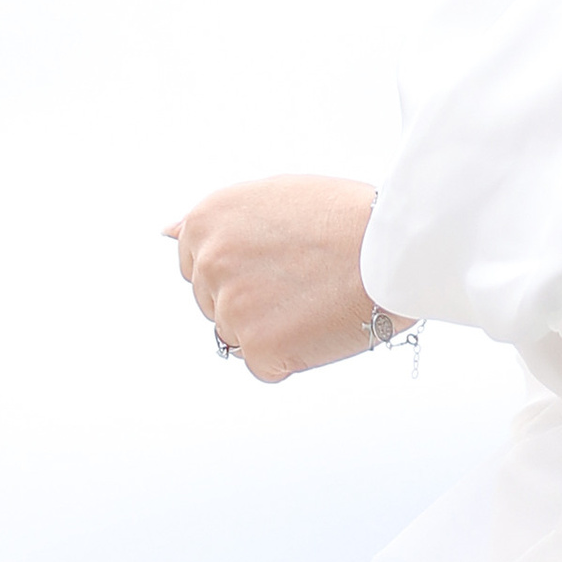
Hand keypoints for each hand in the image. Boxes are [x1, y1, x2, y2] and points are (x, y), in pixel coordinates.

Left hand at [166, 176, 392, 383]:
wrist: (394, 247)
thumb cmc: (345, 217)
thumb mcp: (272, 195)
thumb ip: (219, 219)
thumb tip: (168, 232)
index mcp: (206, 220)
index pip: (197, 266)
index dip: (241, 269)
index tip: (275, 265)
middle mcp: (209, 262)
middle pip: (215, 304)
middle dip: (253, 300)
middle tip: (303, 281)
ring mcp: (231, 308)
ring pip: (240, 336)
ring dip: (273, 328)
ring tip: (316, 299)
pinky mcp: (258, 348)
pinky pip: (265, 366)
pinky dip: (293, 355)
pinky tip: (320, 323)